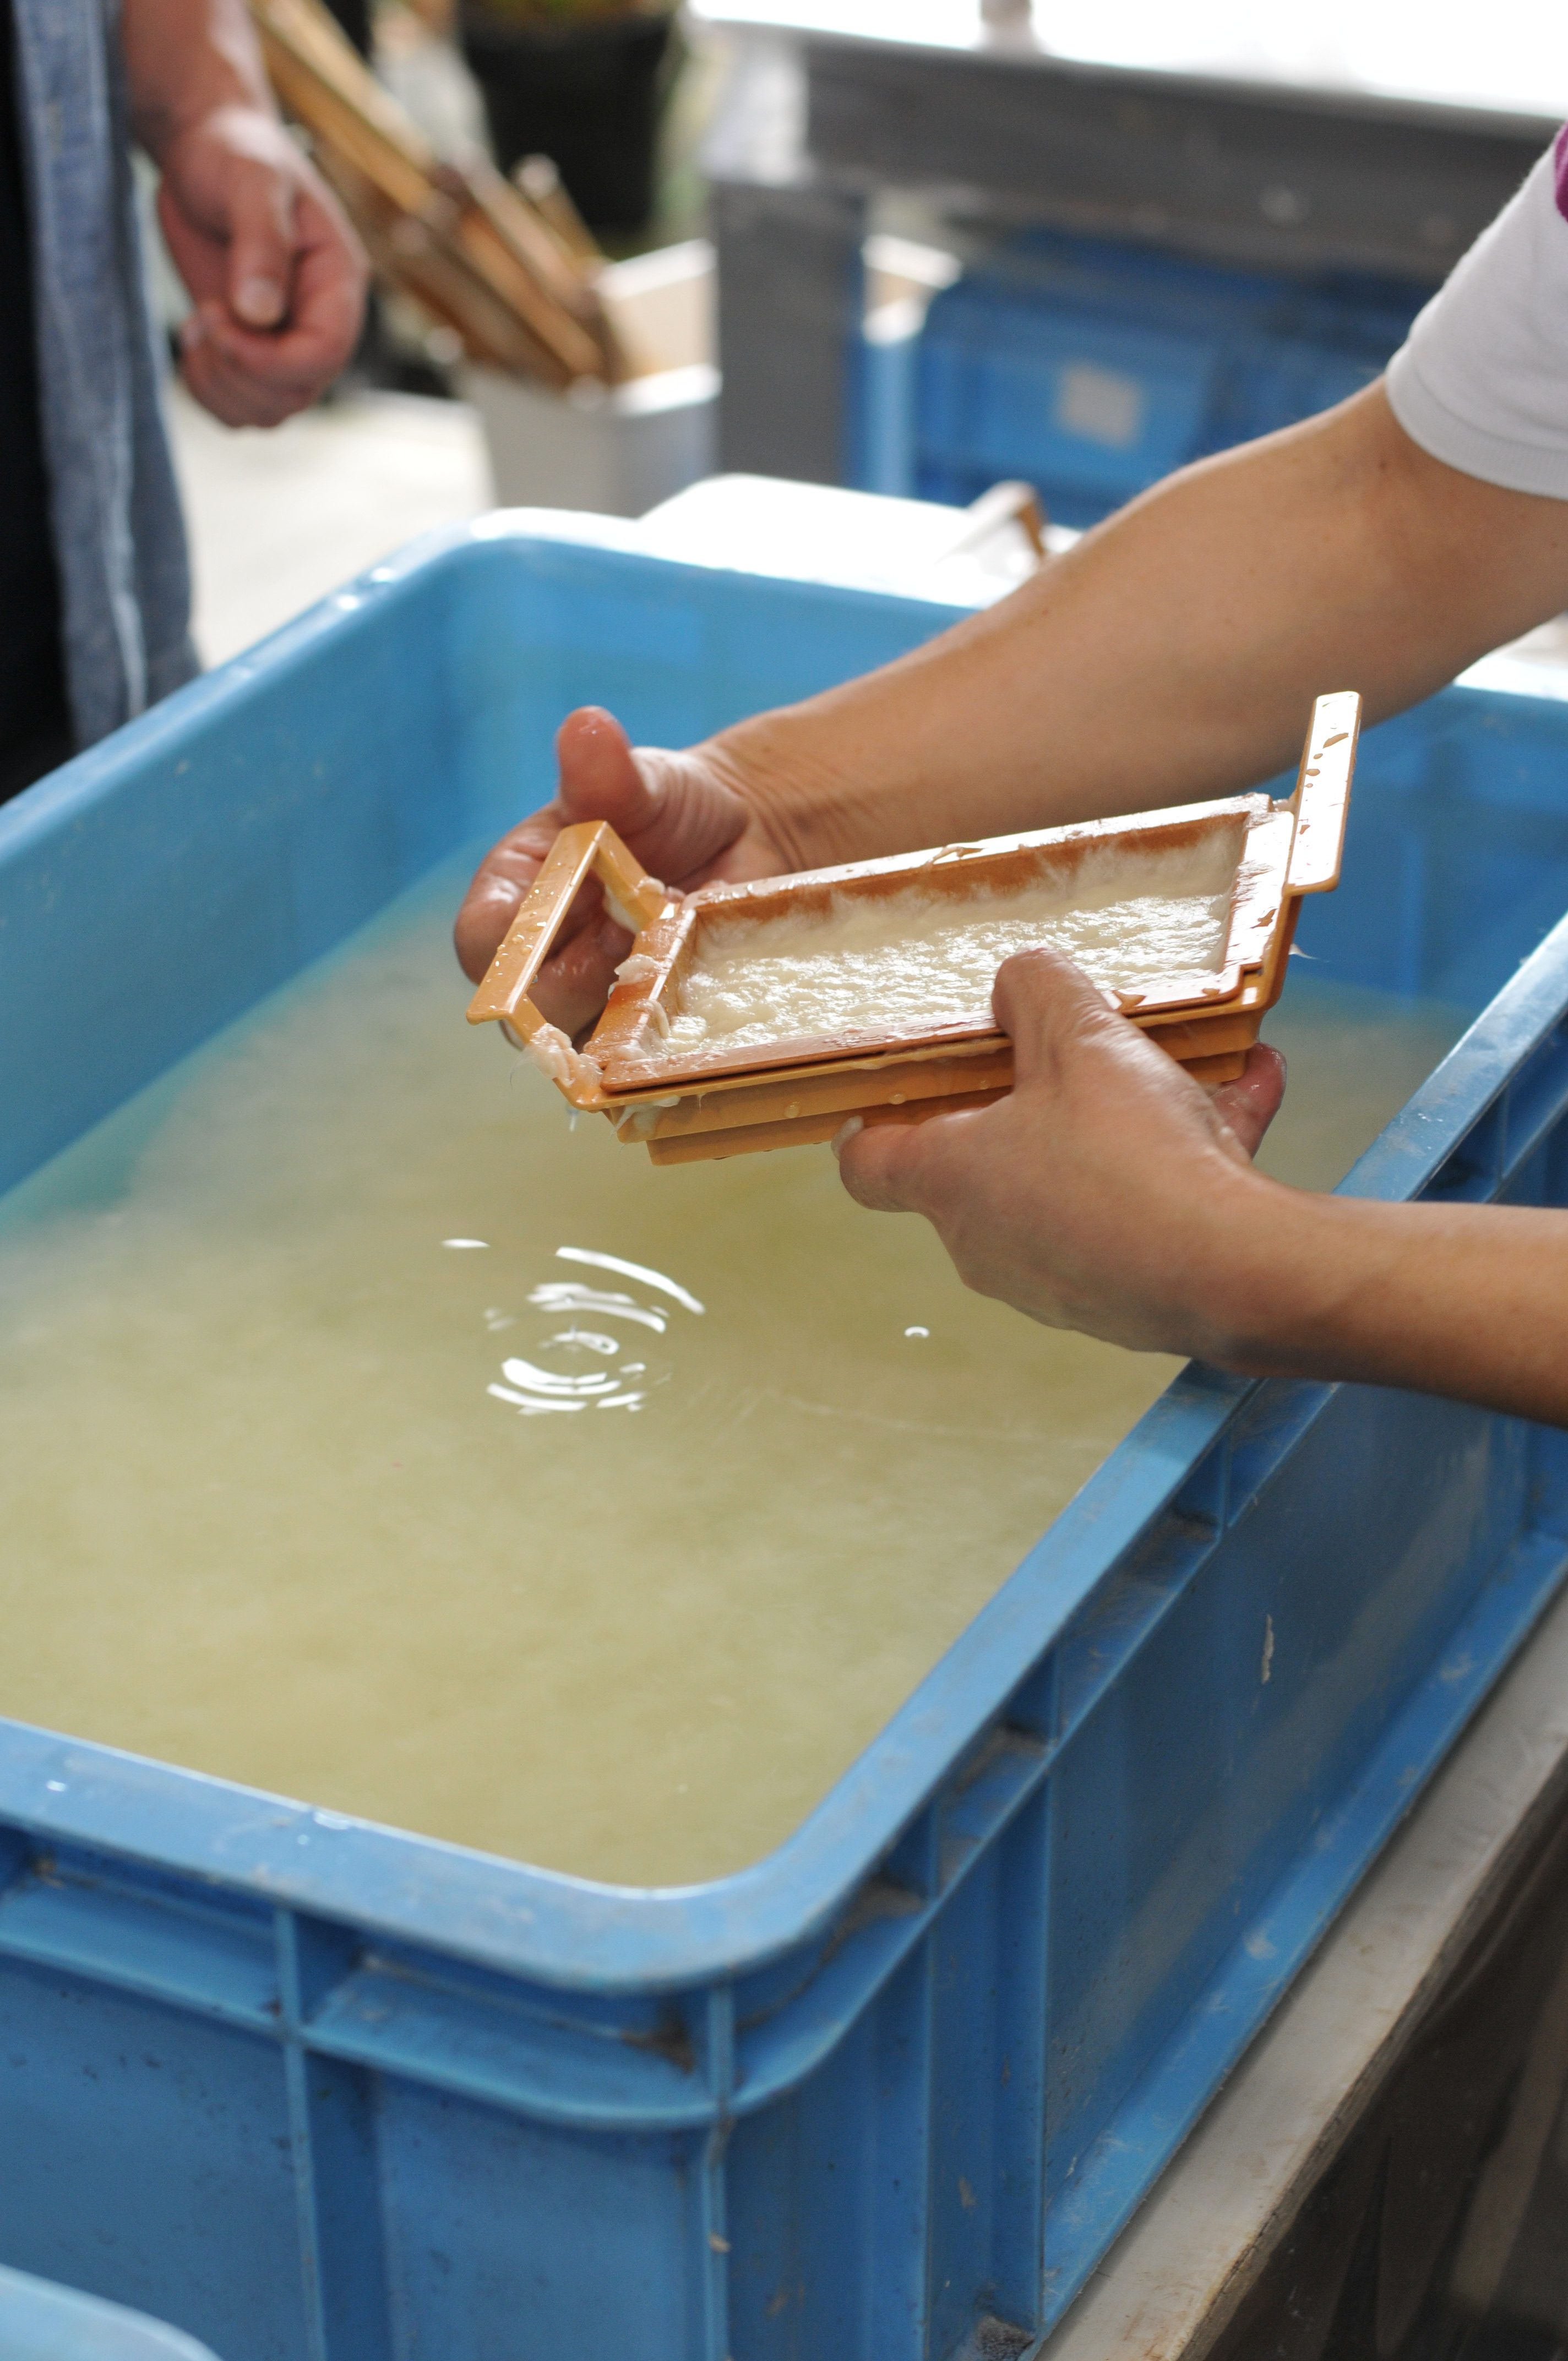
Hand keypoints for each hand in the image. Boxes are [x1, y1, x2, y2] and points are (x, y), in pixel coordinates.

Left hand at [158, 105, 365, 426]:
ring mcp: (286, 341)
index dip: (268, 360)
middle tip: (201, 318)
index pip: (323, 356)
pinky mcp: (251, 349)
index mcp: (336, 283)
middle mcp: (319, 321)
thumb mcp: (251, 180)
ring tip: (195, 328)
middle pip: (296, 394)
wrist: (204, 146)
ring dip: (221, 388)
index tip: (215, 319)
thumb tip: (260, 314)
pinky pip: (240, 408)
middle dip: (238, 373)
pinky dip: (208, 393)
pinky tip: (192, 341)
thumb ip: (261, 242)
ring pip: (268, 412)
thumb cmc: (233, 150)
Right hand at [453, 706, 796, 1032]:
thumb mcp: (645, 783)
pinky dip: (676, 1031)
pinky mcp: (641, 1038)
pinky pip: (645, 1065)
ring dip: (639, 1004)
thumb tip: (587, 727)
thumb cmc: (670, 808)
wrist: (744, 844)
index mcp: (514, 893)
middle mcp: (540, 961)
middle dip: (589, 979)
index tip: (569, 918)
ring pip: (591, 1046)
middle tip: (648, 924)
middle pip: (530, 1011)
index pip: (484, 941)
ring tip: (682, 938)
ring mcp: (592, 1007)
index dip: (511, 947)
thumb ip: (609, 773)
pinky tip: (704, 977)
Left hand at [837, 948, 1286, 1358]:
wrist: (1237, 1273)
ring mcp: (1057, 1278)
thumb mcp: (1080, 1036)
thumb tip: (1016, 984)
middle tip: (1077, 1053)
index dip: (873, 1119)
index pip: (868, 1162)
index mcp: (952, 1179)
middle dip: (1033, 1101)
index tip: (897, 1088)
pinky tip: (1252, 1088)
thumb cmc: (1132, 1156)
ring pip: (1078, 1179)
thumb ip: (1036, 991)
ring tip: (1191, 1065)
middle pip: (986, 1159)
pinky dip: (1186, 1157)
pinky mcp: (1127, 1298)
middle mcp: (989, 1241)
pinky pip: (1145, 1210)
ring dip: (1125, 1121)